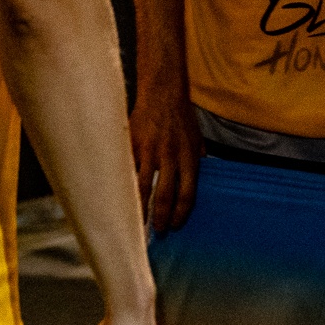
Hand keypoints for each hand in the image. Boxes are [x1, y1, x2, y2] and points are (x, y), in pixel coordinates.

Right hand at [130, 82, 202, 233]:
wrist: (162, 93)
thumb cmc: (181, 117)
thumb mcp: (197, 138)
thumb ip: (197, 158)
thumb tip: (200, 178)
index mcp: (189, 156)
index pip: (188, 193)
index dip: (181, 212)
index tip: (176, 225)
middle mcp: (171, 156)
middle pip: (165, 194)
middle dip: (161, 217)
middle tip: (158, 231)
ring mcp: (150, 151)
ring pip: (144, 186)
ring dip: (141, 208)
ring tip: (138, 223)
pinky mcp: (133, 145)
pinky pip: (129, 172)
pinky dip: (126, 188)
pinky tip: (123, 200)